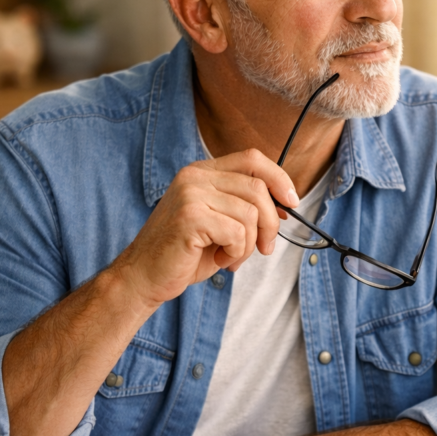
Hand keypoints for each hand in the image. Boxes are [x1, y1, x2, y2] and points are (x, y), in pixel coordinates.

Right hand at [113, 149, 298, 309]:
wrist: (144, 277)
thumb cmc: (184, 254)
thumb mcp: (220, 224)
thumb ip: (246, 207)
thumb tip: (286, 203)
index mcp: (201, 172)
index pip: (252, 158)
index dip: (279, 178)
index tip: (292, 203)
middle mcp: (194, 176)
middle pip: (258, 187)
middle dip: (270, 223)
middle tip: (264, 248)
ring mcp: (190, 194)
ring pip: (251, 213)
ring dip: (249, 244)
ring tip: (230, 256)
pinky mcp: (190, 216)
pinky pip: (237, 232)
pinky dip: (236, 253)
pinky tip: (219, 260)